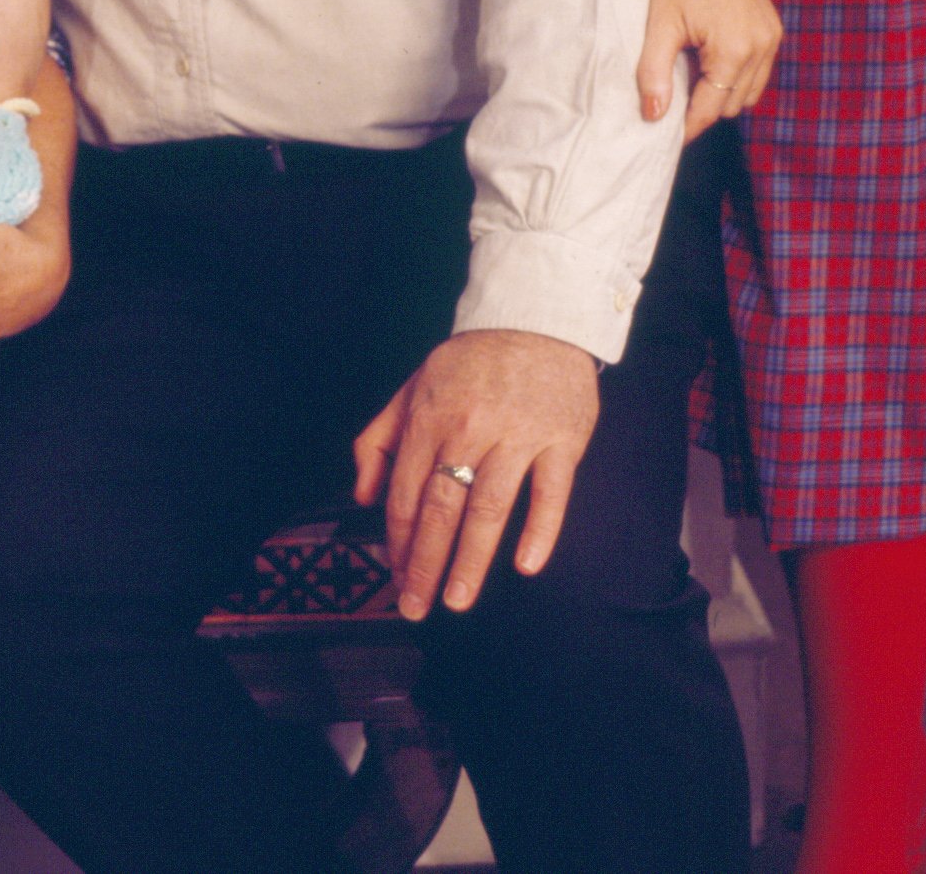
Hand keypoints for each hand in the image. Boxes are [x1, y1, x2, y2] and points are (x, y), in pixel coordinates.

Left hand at [352, 329, 598, 619]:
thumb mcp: (412, 386)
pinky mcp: (562, 440)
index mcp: (430, 416)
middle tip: (416, 607)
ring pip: (490, 507)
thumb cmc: (469, 361)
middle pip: (442, 507)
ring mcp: (518, 435)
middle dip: (425, 563)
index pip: (406, 491)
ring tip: (458, 601)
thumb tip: (363, 494)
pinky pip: (551, 493)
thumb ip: (379, 438)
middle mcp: (470, 428)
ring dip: (472, 560)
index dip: (398, 540)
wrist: (535, 318)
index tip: (393, 577)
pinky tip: (525, 566)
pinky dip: (539, 530)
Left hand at [636, 0, 782, 138]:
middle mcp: (762, 48)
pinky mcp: (772, 28)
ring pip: (748, 91)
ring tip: (688, 80)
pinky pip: (758, 70)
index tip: (665, 134)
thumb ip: (655, 72)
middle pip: (732, 104)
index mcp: (735, 50)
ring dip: (721, 94)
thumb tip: (654, 116)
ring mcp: (771, 38)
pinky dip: (735, 76)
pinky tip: (709, 62)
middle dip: (702, 108)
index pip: (710, 107)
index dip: (687, 125)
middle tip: (671, 100)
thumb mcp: (660, 23)